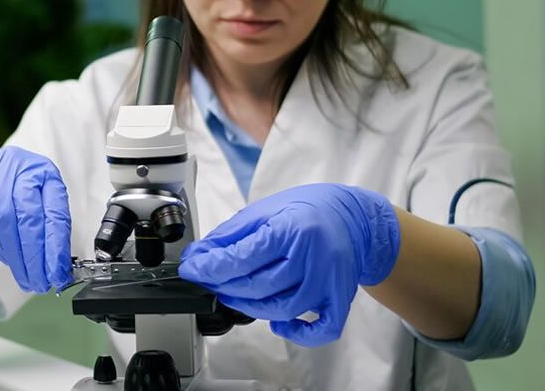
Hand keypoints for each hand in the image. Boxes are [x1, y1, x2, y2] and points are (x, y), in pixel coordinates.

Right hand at [0, 146, 71, 292]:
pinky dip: (0, 249)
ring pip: (6, 225)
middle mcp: (20, 169)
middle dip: (35, 256)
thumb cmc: (12, 194)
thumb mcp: (37, 202)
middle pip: (29, 217)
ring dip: (17, 258)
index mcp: (44, 172)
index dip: (56, 245)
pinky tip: (10, 260)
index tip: (57, 272)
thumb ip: (49, 228)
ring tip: (27, 279)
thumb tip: (57, 266)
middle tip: (41, 281)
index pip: (54, 210)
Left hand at [179, 183, 399, 346]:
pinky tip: (277, 323)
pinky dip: (297, 333)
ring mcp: (328, 282)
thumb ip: (230, 235)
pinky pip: (321, 328)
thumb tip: (199, 255)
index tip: (192, 269)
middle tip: (208, 281)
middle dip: (224, 286)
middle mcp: (312, 257)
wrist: (353, 218)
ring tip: (232, 295)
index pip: (242, 257)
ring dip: (249, 307)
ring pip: (282, 308)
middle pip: (259, 285)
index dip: (210, 267)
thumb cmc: (308, 211)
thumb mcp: (264, 211)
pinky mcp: (340, 299)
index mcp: (292, 229)